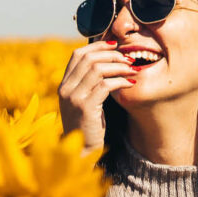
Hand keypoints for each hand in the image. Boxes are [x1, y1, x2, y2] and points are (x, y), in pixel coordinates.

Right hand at [58, 40, 137, 155]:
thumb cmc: (89, 125)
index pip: (78, 54)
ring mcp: (73, 97)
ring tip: (133, 69)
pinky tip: (131, 84)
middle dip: (112, 55)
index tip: (116, 46)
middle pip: (89, 58)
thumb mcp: (86, 100)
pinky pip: (105, 85)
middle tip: (129, 58)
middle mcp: (65, 88)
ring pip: (98, 69)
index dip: (98, 46)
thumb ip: (91, 83)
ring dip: (119, 67)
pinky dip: (120, 81)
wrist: (81, 150)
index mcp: (64, 84)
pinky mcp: (85, 107)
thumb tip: (108, 63)